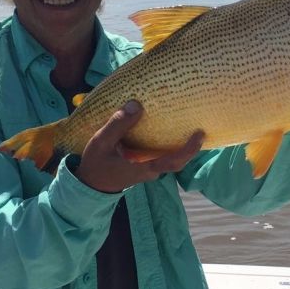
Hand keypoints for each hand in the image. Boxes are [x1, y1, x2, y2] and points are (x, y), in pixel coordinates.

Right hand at [76, 101, 203, 192]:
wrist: (89, 183)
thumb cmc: (96, 164)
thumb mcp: (102, 142)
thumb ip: (118, 124)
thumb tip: (136, 105)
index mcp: (144, 168)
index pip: (173, 161)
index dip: (189, 150)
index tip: (200, 135)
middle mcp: (150, 170)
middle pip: (177, 160)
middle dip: (191, 146)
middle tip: (200, 125)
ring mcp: (148, 169)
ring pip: (169, 157)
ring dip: (180, 144)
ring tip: (187, 122)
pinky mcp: (143, 165)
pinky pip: (160, 154)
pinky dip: (167, 143)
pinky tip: (167, 127)